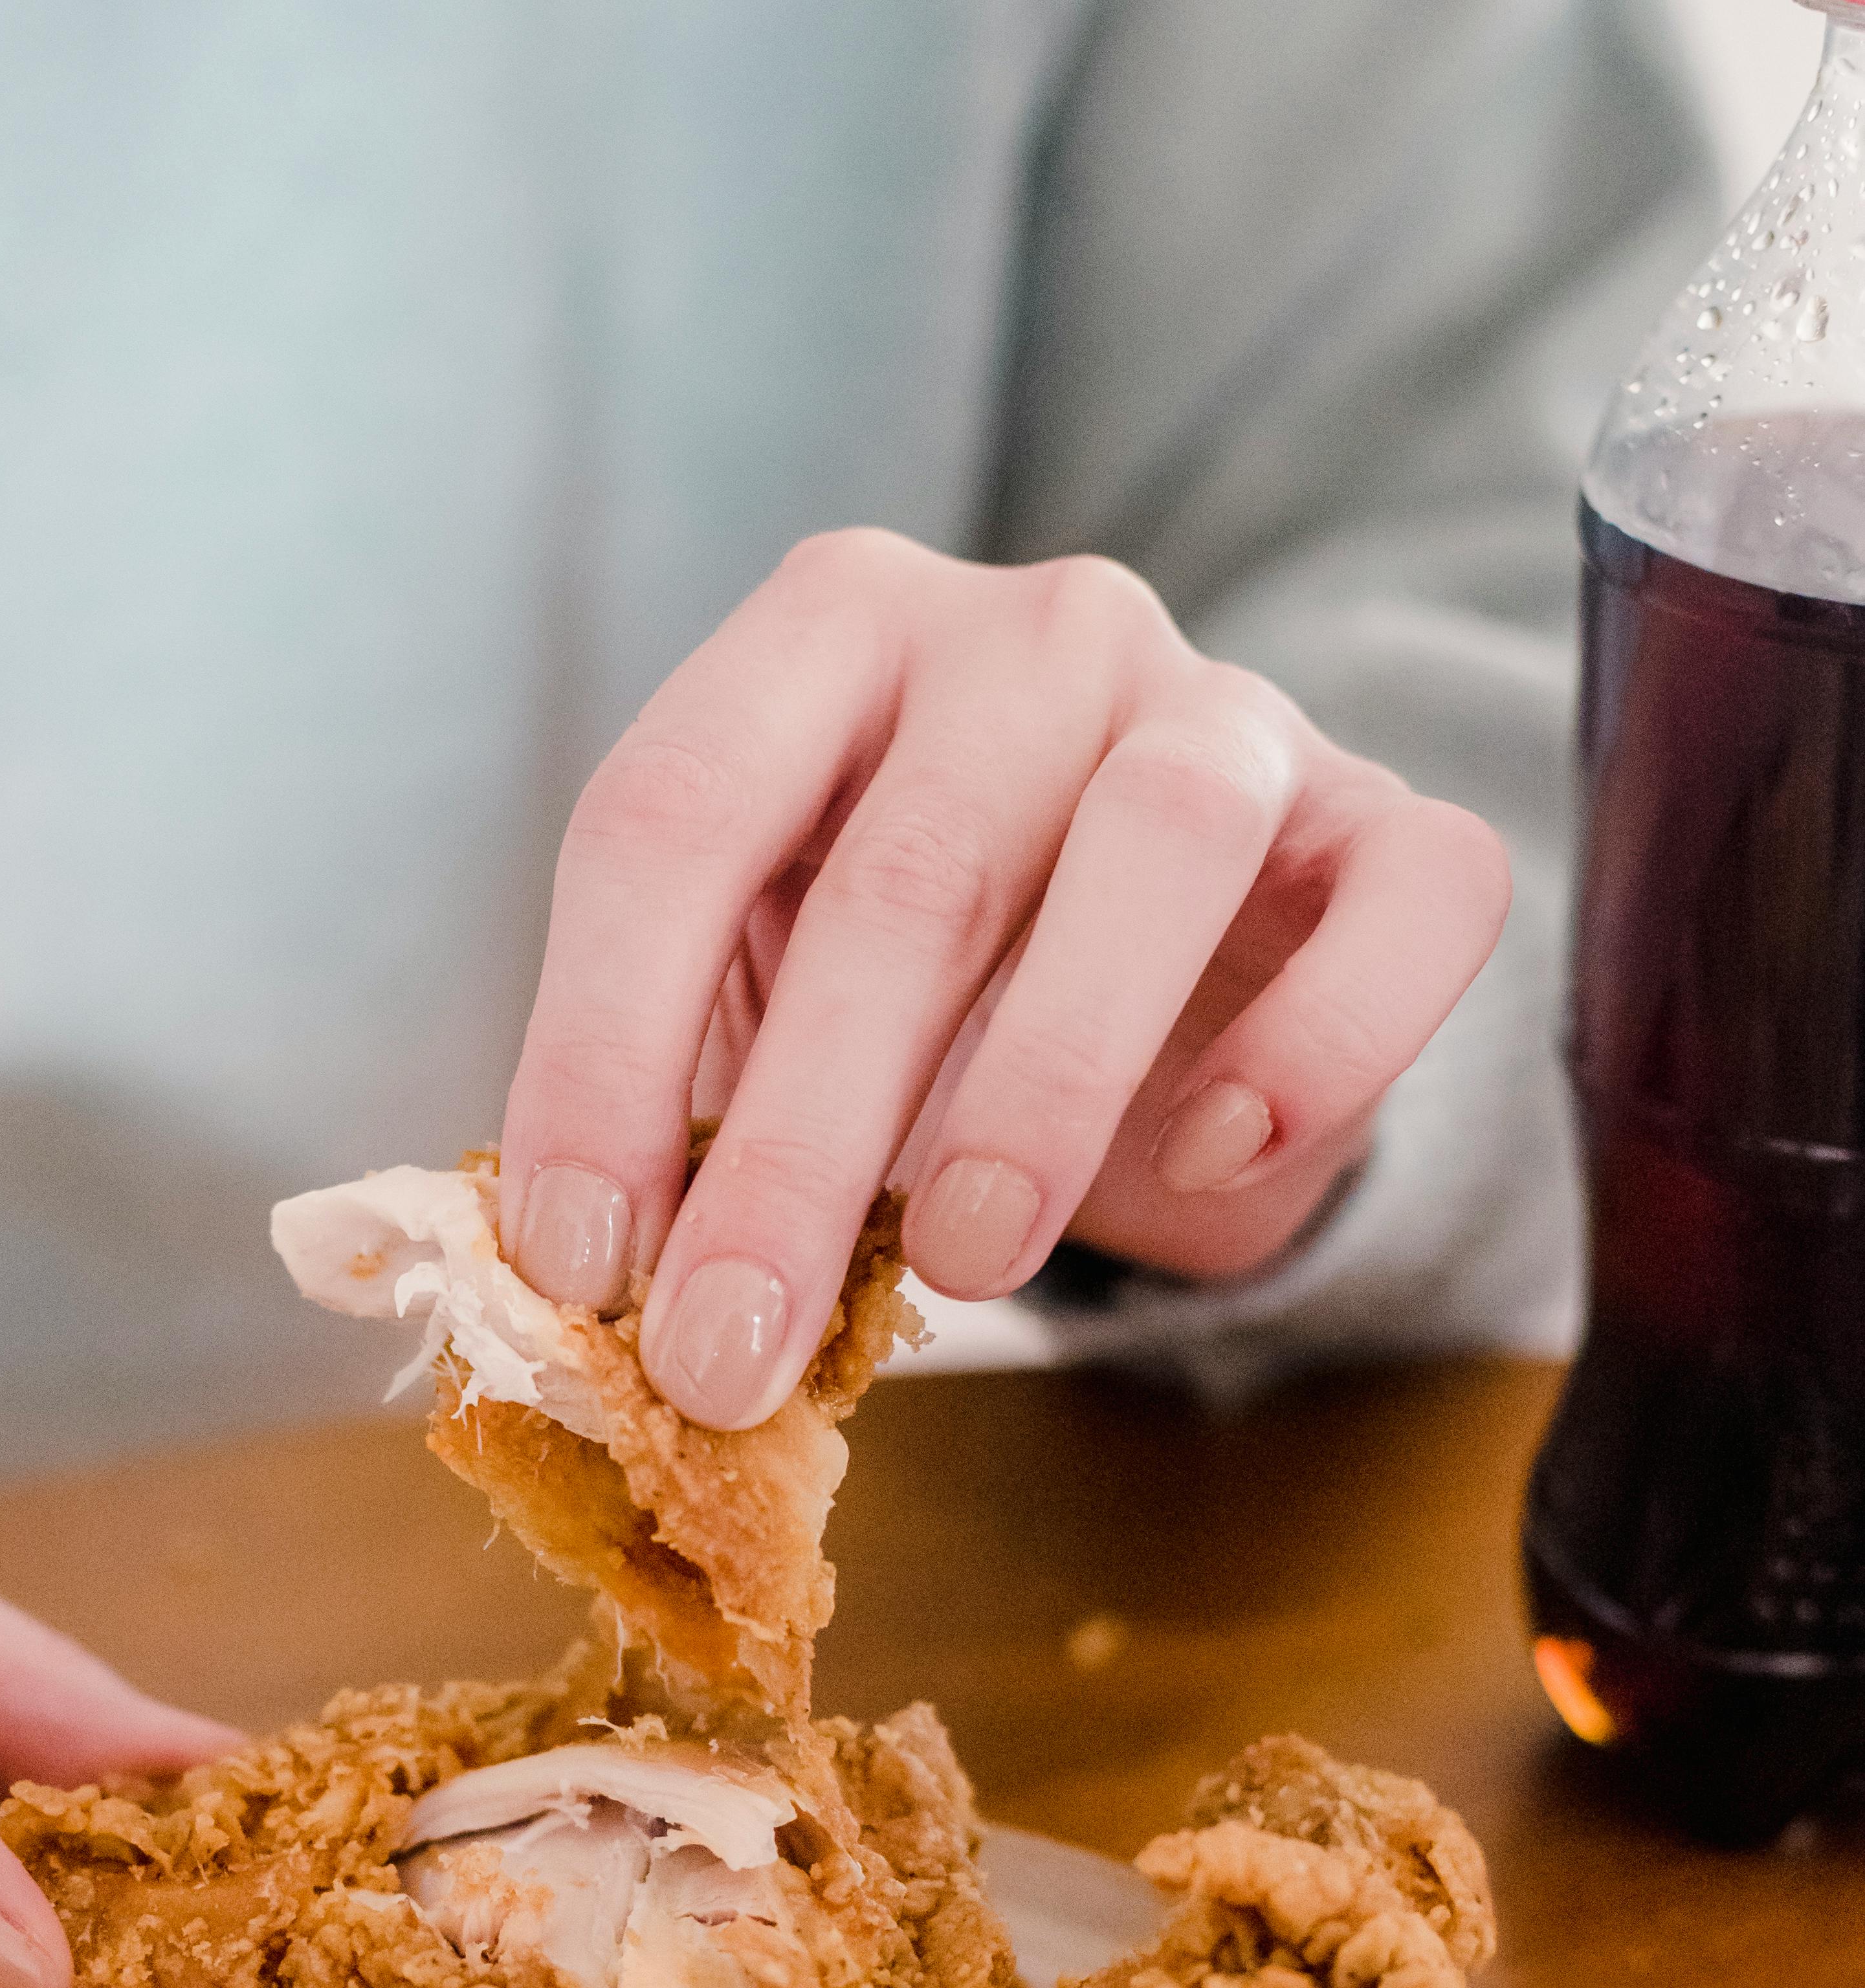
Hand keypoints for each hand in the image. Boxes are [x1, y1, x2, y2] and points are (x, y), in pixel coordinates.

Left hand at [498, 533, 1510, 1425]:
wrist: (1167, 961)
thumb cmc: (924, 985)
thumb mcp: (766, 1002)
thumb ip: (680, 1100)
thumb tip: (590, 1289)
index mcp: (826, 636)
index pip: (672, 817)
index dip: (601, 1050)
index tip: (582, 1266)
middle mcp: (1032, 633)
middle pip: (905, 872)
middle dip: (794, 1148)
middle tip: (727, 1354)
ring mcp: (1226, 711)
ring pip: (1159, 847)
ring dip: (1043, 1078)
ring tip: (962, 1263)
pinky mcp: (1391, 823)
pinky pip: (1406, 904)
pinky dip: (1313, 1045)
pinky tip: (1211, 1157)